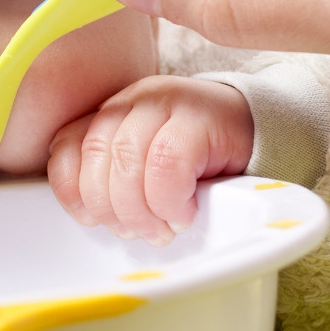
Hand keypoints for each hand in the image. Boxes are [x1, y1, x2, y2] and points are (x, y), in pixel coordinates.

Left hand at [47, 76, 253, 244]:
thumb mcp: (149, 168)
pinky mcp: (199, 116)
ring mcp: (167, 101)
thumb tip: (93, 218)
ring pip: (128, 160)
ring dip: (141, 209)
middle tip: (135, 231)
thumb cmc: (202, 160)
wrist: (261, 133)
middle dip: (111, 206)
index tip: (91, 219)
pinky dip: (169, 199)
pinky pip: (167, 164)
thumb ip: (117, 180)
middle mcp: (135, 100)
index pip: (67, 145)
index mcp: (114, 112)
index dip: (71, 189)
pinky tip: (183, 213)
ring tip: (161, 228)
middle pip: (97, 155)